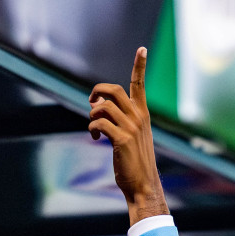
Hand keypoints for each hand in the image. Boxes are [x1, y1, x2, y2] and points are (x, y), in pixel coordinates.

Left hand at [89, 48, 170, 223]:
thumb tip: (99, 109)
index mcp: (143, 115)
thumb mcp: (134, 138)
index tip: (142, 49)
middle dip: (96, 91)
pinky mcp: (122, 140)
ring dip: (92, 114)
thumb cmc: (136, 164)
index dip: (140, 65)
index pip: (139, 85)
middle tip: (91, 103)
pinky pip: (99, 123)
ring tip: (94, 128)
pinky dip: (92, 128)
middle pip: (112, 90)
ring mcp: (131, 128)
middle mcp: (139, 118)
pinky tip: (95, 138)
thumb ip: (122, 122)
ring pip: (103, 106)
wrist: (143, 186)